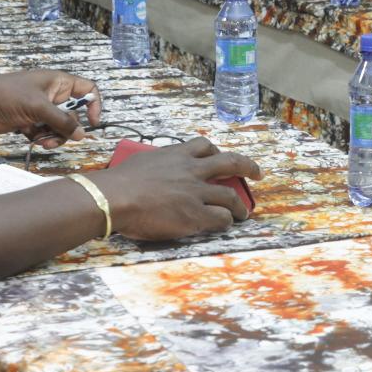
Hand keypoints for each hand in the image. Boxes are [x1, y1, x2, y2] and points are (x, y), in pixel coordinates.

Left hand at [0, 70, 98, 146]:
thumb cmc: (8, 96)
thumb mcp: (39, 107)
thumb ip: (62, 121)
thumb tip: (82, 135)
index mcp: (58, 82)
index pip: (87, 90)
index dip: (94, 105)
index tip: (93, 123)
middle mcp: (53, 95)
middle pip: (73, 115)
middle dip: (67, 129)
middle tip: (58, 136)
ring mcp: (41, 109)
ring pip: (59, 127)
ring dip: (55, 136)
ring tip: (44, 142)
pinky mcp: (31, 121)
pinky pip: (45, 132)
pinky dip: (42, 138)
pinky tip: (32, 139)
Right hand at [102, 138, 263, 239]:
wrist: (114, 198)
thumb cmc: (118, 183)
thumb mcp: (140, 163)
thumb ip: (154, 166)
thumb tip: (151, 172)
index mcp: (176, 155)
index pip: (203, 146)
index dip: (216, 151)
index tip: (220, 156)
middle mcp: (191, 171)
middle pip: (230, 163)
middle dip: (248, 167)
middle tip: (257, 172)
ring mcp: (195, 193)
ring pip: (230, 195)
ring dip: (240, 205)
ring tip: (243, 213)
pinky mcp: (194, 215)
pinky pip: (221, 217)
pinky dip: (227, 221)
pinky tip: (225, 225)